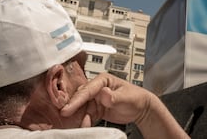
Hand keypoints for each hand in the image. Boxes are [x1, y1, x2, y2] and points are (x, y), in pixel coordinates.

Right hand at [61, 72, 189, 137]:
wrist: (141, 108)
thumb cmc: (136, 97)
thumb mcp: (126, 97)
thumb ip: (114, 96)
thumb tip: (103, 93)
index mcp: (103, 80)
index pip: (87, 90)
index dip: (76, 100)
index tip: (67, 109)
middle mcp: (97, 88)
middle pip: (81, 98)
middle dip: (73, 108)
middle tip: (66, 117)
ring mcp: (96, 99)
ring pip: (82, 108)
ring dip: (79, 117)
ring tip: (77, 125)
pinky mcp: (96, 109)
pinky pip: (87, 115)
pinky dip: (84, 121)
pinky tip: (84, 126)